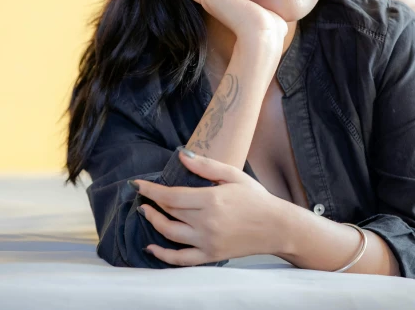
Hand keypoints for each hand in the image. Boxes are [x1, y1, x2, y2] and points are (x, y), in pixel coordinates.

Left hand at [133, 149, 281, 265]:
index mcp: (211, 200)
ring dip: (153, 222)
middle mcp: (206, 222)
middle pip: (169, 213)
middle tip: (144, 195)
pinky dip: (163, 255)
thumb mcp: (233, 175)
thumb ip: (206, 166)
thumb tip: (181, 155)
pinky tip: (151, 247)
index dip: (151, 190)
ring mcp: (207, 241)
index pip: (171, 196)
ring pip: (170, 234)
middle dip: (152, 203)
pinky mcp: (210, 256)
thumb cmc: (257, 198)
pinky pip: (181, 259)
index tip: (137, 184)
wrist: (277, 227)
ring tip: (146, 212)